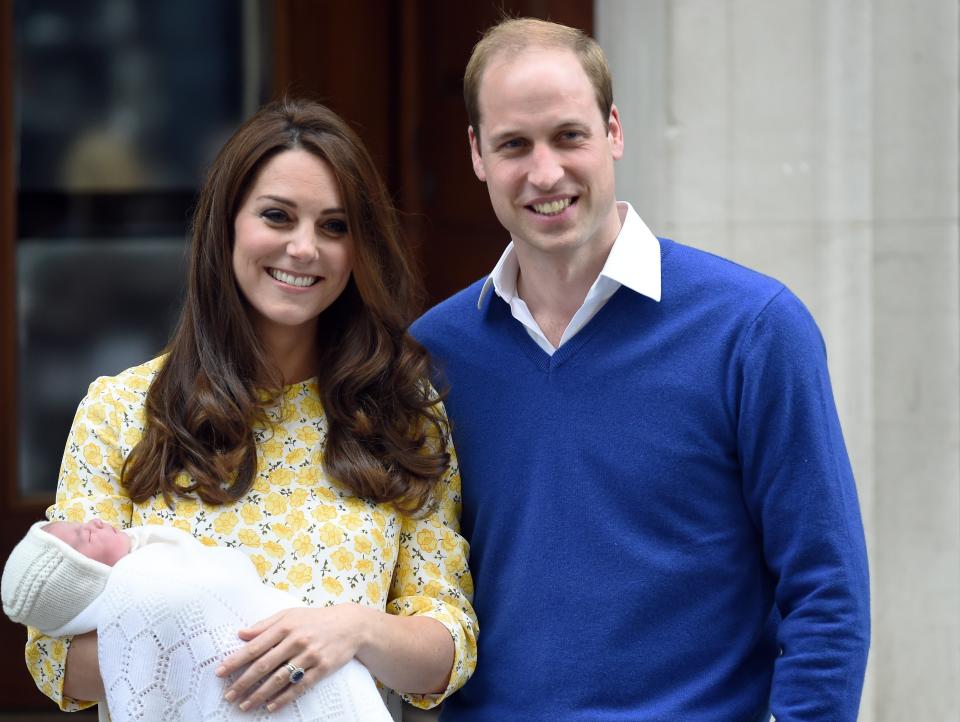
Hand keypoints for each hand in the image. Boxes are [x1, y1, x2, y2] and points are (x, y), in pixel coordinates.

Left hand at [215, 604, 371, 713]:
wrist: (351, 624)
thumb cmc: (315, 619)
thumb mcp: (290, 615)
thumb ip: (264, 625)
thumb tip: (241, 633)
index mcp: (285, 626)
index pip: (255, 646)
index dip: (236, 660)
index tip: (220, 672)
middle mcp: (296, 640)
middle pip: (264, 665)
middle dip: (244, 682)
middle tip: (229, 696)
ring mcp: (310, 655)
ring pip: (280, 679)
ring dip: (260, 694)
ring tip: (245, 705)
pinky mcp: (323, 668)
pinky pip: (300, 686)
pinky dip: (284, 697)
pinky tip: (271, 706)